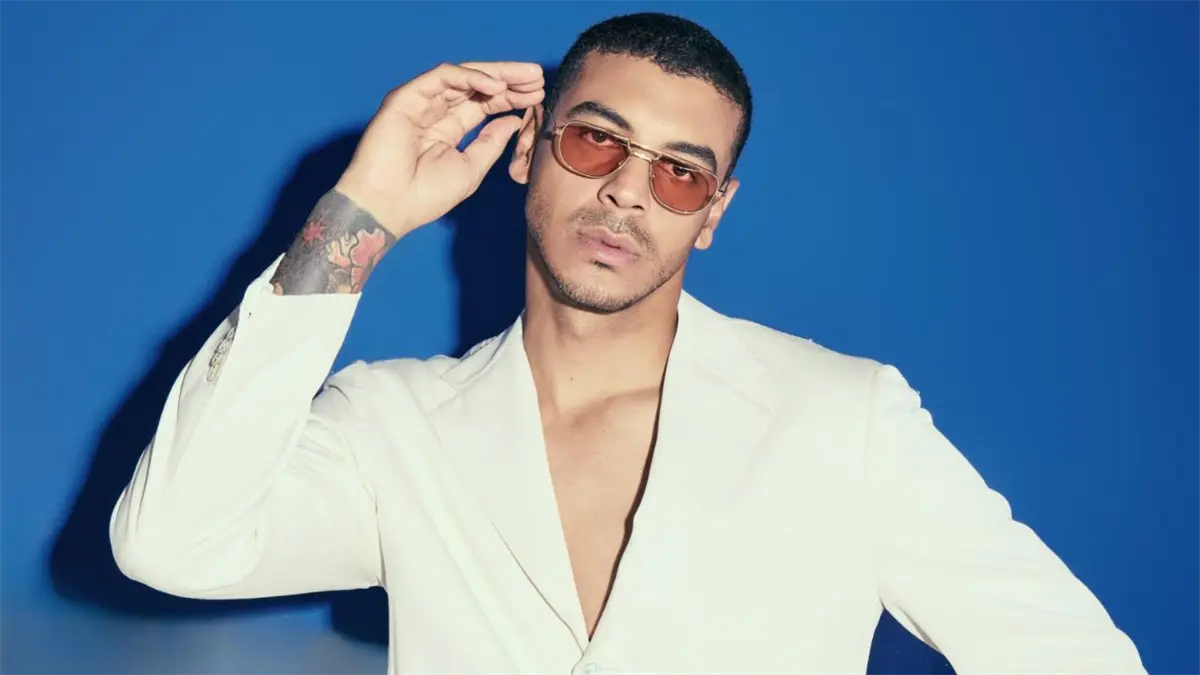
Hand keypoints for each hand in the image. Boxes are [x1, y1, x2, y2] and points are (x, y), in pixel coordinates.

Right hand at [334, 61, 544, 237]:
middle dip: (509, 80)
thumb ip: (490, 142)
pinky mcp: (406, 97)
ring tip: (526, 78)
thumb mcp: (471, 168)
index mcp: (448, 130)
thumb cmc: (424, 196)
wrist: (388, 207)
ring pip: (462, 77)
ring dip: (496, 74)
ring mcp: (419, 103)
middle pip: (476, 87)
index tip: (537, 94)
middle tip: (537, 77)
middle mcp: (434, 112)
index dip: (510, 97)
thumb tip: (513, 120)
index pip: (483, 104)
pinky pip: (442, 77)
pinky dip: (470, 77)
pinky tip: (496, 86)